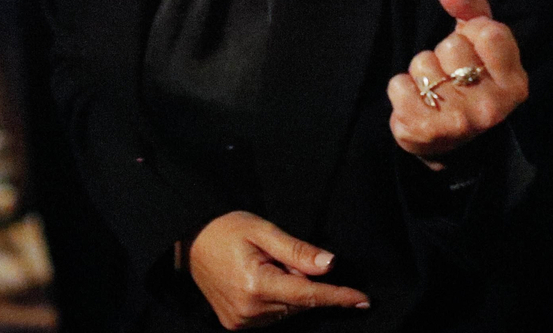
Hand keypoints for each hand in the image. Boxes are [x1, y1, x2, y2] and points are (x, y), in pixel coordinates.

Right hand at [188, 212, 368, 328]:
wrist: (189, 241)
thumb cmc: (226, 229)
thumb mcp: (263, 230)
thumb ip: (297, 250)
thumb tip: (330, 265)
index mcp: (257, 284)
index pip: (309, 295)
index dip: (338, 297)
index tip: (363, 299)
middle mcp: (249, 309)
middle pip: (298, 303)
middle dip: (303, 282)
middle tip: (280, 257)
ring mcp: (241, 321)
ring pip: (286, 311)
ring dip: (288, 292)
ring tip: (265, 266)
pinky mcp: (235, 325)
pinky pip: (270, 316)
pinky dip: (275, 300)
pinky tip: (259, 281)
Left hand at [387, 0, 527, 165]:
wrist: (452, 145)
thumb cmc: (469, 83)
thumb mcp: (481, 45)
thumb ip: (472, 9)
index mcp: (514, 84)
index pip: (489, 31)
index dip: (472, 31)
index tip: (473, 48)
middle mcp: (491, 106)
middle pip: (451, 45)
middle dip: (444, 54)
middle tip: (451, 76)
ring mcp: (458, 121)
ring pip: (422, 63)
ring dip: (421, 72)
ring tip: (435, 91)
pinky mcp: (424, 130)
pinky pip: (398, 84)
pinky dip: (401, 88)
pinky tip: (417, 103)